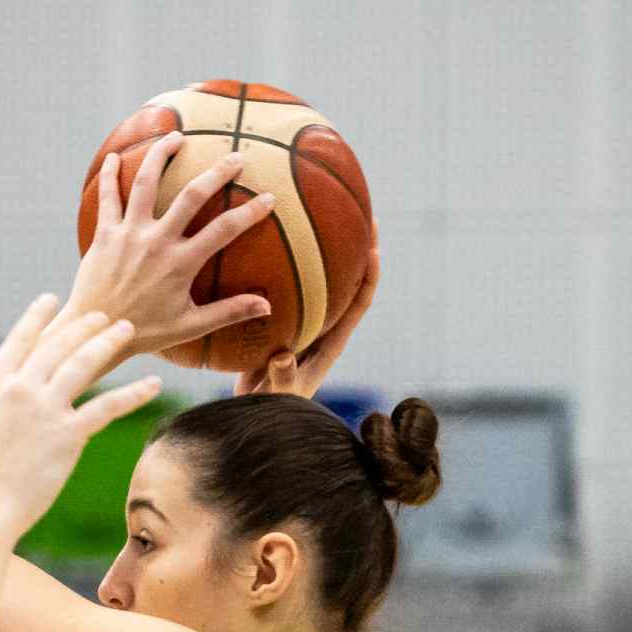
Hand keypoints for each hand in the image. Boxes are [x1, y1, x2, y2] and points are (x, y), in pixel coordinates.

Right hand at [0, 295, 159, 535]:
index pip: (19, 342)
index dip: (36, 318)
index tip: (50, 301)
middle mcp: (21, 390)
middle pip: (58, 346)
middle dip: (82, 325)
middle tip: (102, 315)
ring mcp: (47, 410)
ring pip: (84, 364)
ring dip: (108, 342)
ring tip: (126, 329)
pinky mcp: (69, 435)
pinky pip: (108, 408)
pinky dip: (134, 394)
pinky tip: (154, 384)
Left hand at [65, 132, 275, 363]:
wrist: (94, 334)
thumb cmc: (145, 332)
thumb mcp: (190, 326)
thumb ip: (228, 312)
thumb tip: (267, 306)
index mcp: (180, 264)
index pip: (224, 230)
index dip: (250, 212)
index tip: (269, 198)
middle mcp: (156, 242)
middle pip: (191, 196)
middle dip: (216, 173)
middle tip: (236, 156)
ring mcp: (128, 234)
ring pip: (145, 183)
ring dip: (161, 155)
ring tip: (176, 136)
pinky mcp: (104, 235)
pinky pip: (107, 198)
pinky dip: (111, 174)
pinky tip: (116, 156)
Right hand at [234, 219, 378, 398]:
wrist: (257, 417)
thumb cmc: (273, 411)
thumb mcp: (280, 397)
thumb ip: (283, 378)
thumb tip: (282, 356)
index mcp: (330, 343)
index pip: (358, 305)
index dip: (370, 277)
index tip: (375, 248)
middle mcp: (322, 328)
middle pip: (348, 282)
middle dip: (357, 249)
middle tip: (361, 214)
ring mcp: (304, 324)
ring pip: (321, 281)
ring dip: (327, 250)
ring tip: (323, 214)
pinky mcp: (282, 323)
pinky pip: (287, 287)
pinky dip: (285, 264)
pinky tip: (270, 240)